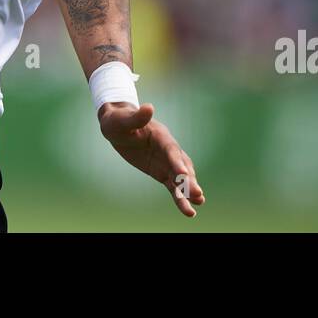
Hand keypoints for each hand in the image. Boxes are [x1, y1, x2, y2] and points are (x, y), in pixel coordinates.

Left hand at [99, 102, 204, 216]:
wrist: (118, 126)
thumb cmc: (119, 120)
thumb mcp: (124, 120)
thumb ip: (137, 117)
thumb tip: (148, 108)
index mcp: (161, 136)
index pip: (171, 150)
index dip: (177, 162)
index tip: (184, 174)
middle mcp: (168, 149)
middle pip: (181, 166)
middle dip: (189, 180)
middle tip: (198, 194)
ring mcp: (166, 162)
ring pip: (180, 178)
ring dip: (189, 190)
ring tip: (199, 202)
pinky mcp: (161, 172)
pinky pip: (172, 186)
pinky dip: (180, 197)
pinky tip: (189, 210)